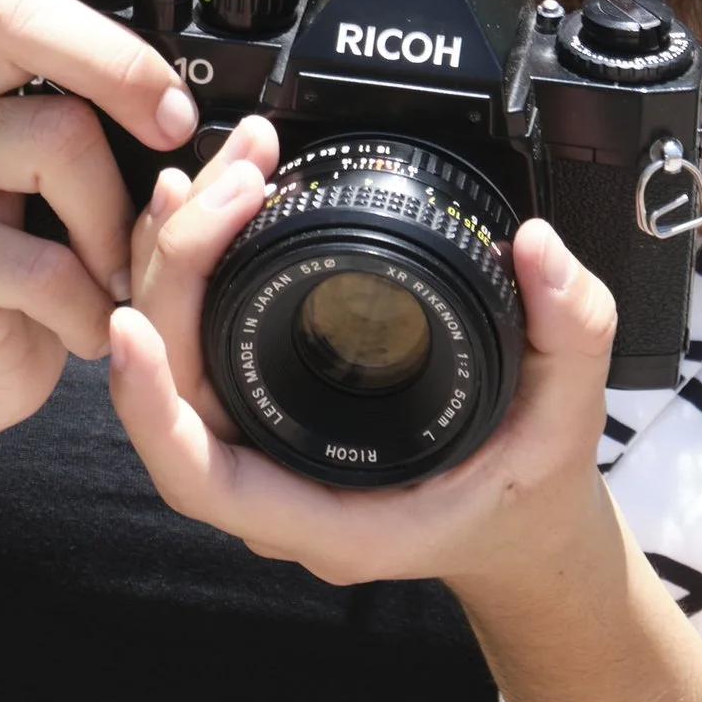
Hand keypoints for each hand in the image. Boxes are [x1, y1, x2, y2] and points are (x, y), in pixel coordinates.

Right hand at [0, 0, 200, 454]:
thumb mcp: (78, 154)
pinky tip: (89, 316)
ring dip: (116, 214)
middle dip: (119, 61)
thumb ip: (118, 103)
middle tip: (175, 124)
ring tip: (119, 264)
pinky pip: (40, 258)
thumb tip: (232, 93)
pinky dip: (90, 299)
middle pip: (10, 12)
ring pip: (48, 135)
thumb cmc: (32, 237)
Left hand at [110, 149, 624, 627]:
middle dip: (176, 275)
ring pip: (175, 359)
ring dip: (173, 261)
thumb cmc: (527, 488)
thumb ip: (569, 330)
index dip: (151, 406)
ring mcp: (259, 443)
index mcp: (332, 514)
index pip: (202, 476)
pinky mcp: (258, 400)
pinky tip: (203, 202)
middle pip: (174, 390)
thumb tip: (538, 247)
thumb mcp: (570, 412)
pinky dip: (190, 270)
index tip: (131, 329)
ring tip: (207, 173)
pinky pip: (197, 342)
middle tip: (221, 183)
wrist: (519, 527)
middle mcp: (276, 484)